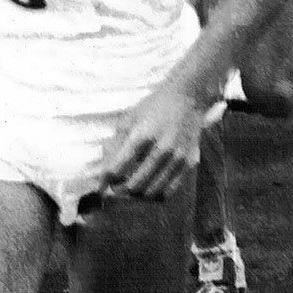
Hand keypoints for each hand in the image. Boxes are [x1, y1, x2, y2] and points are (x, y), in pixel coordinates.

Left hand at [98, 76, 201, 200]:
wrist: (188, 98)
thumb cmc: (154, 106)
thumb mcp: (129, 118)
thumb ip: (116, 143)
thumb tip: (107, 169)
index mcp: (141, 135)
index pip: (118, 168)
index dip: (106, 181)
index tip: (102, 186)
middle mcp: (161, 148)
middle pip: (135, 184)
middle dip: (121, 190)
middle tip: (117, 188)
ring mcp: (177, 157)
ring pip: (152, 190)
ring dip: (139, 194)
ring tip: (132, 189)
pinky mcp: (189, 162)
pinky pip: (170, 189)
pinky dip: (157, 193)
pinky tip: (150, 188)